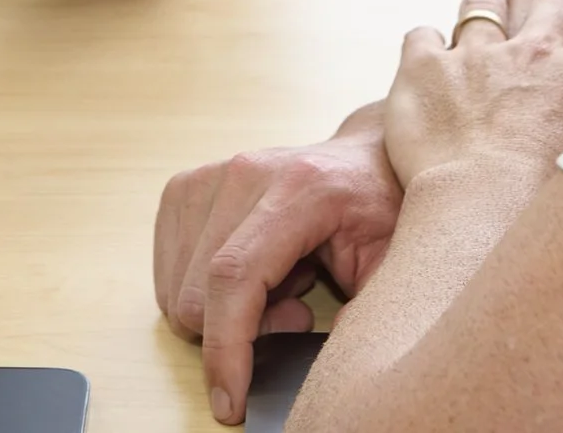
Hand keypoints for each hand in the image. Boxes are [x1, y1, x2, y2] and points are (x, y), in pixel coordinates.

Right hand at [155, 101, 401, 424]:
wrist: (362, 159)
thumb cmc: (380, 210)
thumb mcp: (393, 264)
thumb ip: (366, 312)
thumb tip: (329, 368)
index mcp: (299, 189)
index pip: (234, 275)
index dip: (226, 348)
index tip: (231, 403)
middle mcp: (244, 174)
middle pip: (198, 293)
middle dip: (238, 334)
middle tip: (294, 313)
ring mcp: (208, 176)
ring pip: (178, 290)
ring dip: (221, 313)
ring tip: (279, 287)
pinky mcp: (185, 187)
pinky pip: (168, 274)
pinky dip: (203, 293)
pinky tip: (252, 274)